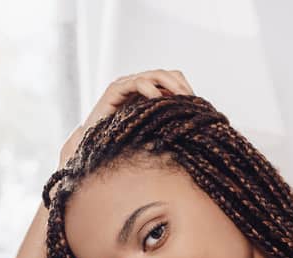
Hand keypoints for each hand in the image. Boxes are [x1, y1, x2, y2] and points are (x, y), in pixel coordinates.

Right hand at [58, 69, 194, 168]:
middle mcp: (139, 84)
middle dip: (182, 86)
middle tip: (192, 100)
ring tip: (180, 98)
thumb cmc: (123, 143)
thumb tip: (194, 130)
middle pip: (168, 75)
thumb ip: (167, 125)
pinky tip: (157, 99)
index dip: (187, 90)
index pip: (174, 81)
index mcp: (150, 92)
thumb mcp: (152, 132)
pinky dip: (149, 88)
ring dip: (171, 85)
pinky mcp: (115, 89)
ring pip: (155, 75)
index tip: (199, 106)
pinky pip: (136, 82)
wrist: (93, 147)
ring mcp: (127, 84)